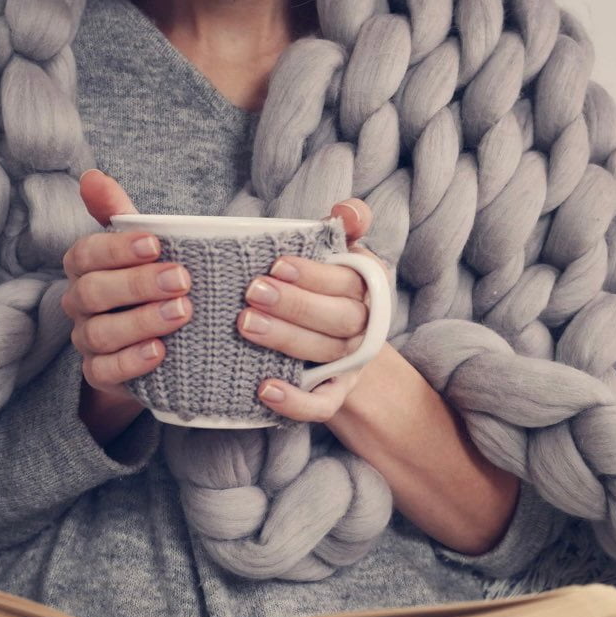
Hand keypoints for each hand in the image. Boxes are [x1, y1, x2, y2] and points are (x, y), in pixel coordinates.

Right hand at [61, 170, 192, 436]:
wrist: (156, 345)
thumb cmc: (148, 286)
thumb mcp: (141, 249)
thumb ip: (118, 214)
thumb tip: (91, 175)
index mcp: (85, 268)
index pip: (86, 253)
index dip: (118, 248)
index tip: (156, 244)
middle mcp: (80, 304)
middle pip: (93, 293)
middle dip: (138, 284)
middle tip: (183, 280)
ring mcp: (87, 341)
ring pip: (100, 333)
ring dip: (141, 322)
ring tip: (182, 312)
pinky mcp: (100, 374)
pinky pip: (105, 371)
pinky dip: (132, 362)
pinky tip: (161, 352)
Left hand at [238, 198, 393, 422]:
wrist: (338, 351)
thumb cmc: (326, 290)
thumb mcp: (337, 256)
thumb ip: (344, 228)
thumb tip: (347, 211)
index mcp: (369, 288)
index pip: (349, 282)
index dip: (314, 274)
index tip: (277, 264)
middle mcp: (366, 327)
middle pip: (340, 318)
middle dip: (295, 304)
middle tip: (252, 292)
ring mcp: (351, 365)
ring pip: (327, 354)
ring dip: (286, 339)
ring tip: (246, 324)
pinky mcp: (334, 395)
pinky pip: (322, 405)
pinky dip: (295, 401)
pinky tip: (264, 389)